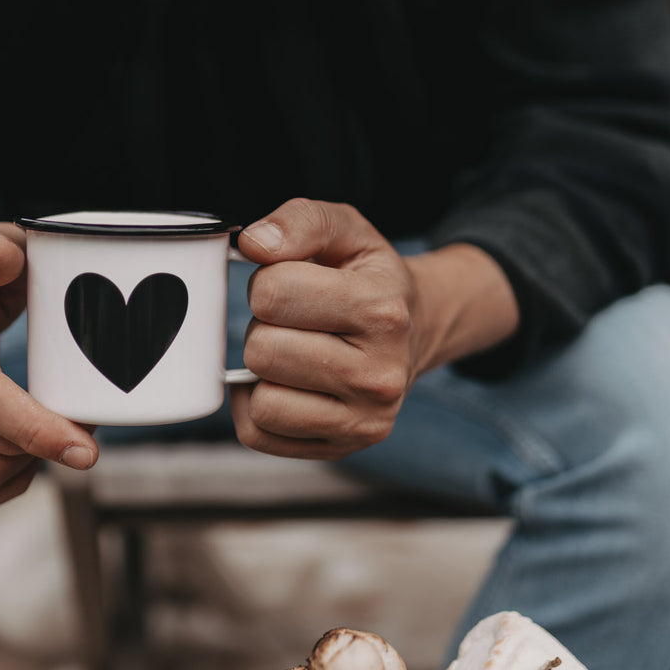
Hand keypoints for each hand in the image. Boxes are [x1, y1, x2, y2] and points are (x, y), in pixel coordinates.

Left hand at [231, 198, 518, 460]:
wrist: (414, 333)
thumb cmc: (369, 281)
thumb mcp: (348, 232)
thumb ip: (301, 221)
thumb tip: (254, 242)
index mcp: (382, 312)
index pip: (272, 294)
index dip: (268, 283)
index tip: (293, 286)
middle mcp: (379, 375)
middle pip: (262, 351)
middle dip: (266, 328)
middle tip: (295, 324)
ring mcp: (363, 420)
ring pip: (261, 401)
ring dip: (263, 373)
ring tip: (293, 354)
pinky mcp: (341, 448)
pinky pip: (259, 435)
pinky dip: (257, 408)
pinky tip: (284, 386)